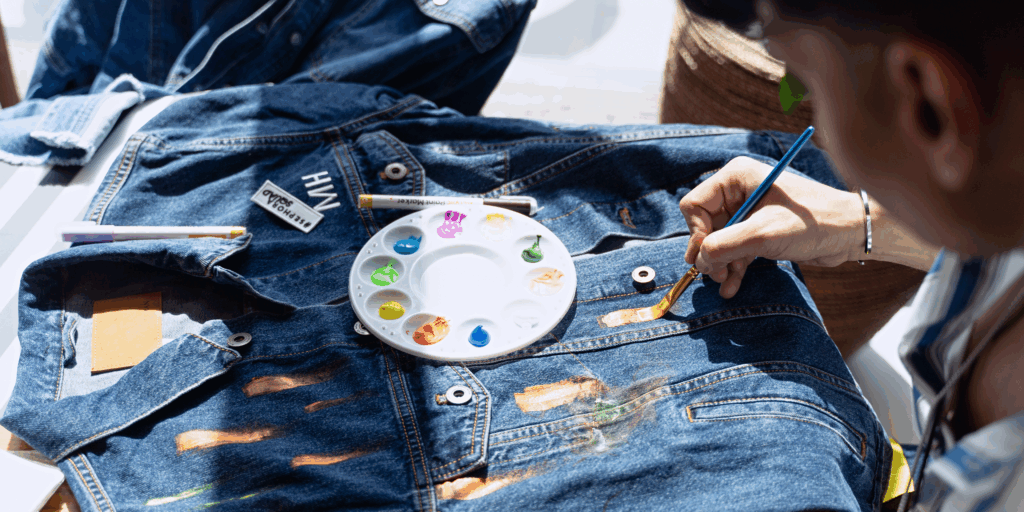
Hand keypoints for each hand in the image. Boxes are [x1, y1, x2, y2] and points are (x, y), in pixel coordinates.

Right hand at [679, 156, 864, 298]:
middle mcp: (738, 191)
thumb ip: (724, 246)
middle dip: (709, 253)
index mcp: (736, 178)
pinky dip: (732, 268)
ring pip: (718, 241)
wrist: (851, 233)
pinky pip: (734, 250)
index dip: (697, 233)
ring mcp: (748, 212)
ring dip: (720, 264)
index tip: (709, 255)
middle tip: (716, 275)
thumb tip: (698, 261)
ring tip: (726, 284)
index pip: (695, 205)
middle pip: (704, 225)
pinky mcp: (758, 231)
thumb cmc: (813, 223)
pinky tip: (732, 286)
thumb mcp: (762, 234)